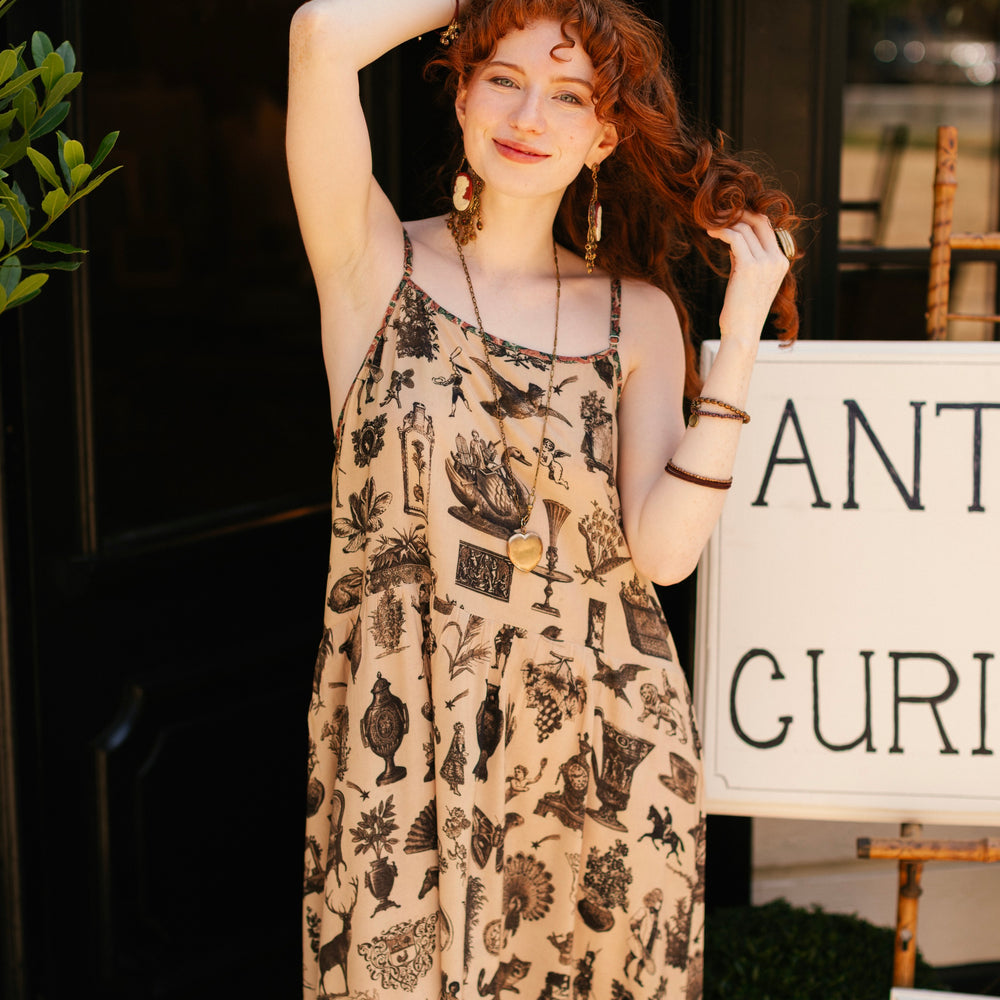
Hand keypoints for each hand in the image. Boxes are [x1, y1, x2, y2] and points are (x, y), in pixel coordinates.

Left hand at [706, 211, 789, 346]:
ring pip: (745, 228)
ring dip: (726, 223)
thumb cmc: (742, 310)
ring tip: (710, 225)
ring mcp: (765, 262)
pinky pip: (735, 238)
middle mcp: (777, 260)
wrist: (743, 332)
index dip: (749, 218)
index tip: (731, 217)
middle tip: (719, 214)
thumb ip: (747, 258)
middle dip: (739, 214)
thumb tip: (734, 238)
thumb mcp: (749, 279)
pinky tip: (710, 232)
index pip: (768, 228)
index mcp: (782, 262)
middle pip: (760, 221)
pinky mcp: (749, 267)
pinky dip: (721, 231)